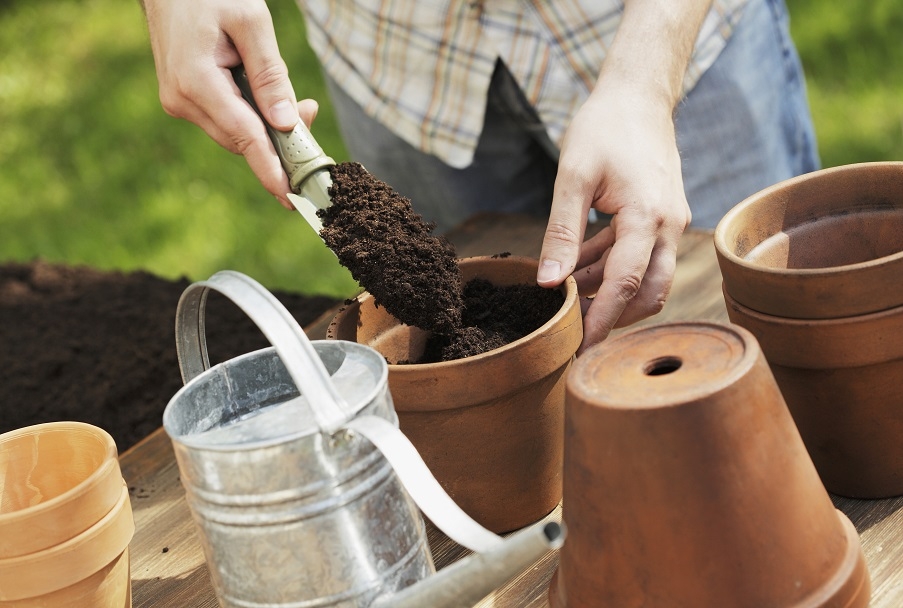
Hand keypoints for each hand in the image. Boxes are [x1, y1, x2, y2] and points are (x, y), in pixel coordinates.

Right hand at [142, 0, 318, 207]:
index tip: (289, 196)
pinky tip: (265, 96)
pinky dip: (250, 115)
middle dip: (279, 139)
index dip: (270, 169)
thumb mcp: (252, 22)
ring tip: (292, 100)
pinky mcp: (182, 99)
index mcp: (195, 81)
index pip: (243, 137)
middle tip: (310, 112)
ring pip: (235, 133)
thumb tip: (286, 124)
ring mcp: (178, 101)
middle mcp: (182, 99)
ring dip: (266, 126)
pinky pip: (225, 119)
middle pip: (242, 140)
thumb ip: (271, 75)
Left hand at [537, 87, 690, 353]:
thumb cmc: (604, 128)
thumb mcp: (572, 177)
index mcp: (648, 217)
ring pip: (647, 279)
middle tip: (575, 330)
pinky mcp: (662, 217)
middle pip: (649, 293)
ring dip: (610, 290)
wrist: (638, 95)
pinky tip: (581, 267)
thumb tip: (548, 283)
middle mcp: (669, 225)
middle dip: (614, 316)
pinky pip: (640, 256)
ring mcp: (670, 222)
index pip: (626, 285)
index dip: (602, 321)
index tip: (579, 348)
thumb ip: (561, 232)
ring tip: (569, 294)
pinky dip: (613, 267)